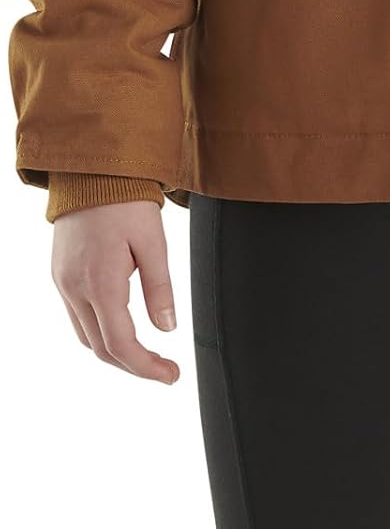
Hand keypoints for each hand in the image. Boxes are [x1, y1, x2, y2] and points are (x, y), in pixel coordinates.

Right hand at [51, 200, 180, 384]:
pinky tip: (121, 325)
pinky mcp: (60, 275)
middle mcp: (76, 289)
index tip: (171, 375)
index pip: (122, 345)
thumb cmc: (127, 200)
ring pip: (86, 337)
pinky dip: (99, 331)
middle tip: (165, 369)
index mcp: (102, 284)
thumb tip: (166, 329)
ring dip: (114, 352)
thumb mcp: (154, 241)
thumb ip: (160, 288)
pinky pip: (77, 317)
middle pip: (101, 349)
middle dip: (133, 365)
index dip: (147, 368)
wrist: (91, 171)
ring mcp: (63, 283)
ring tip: (146, 353)